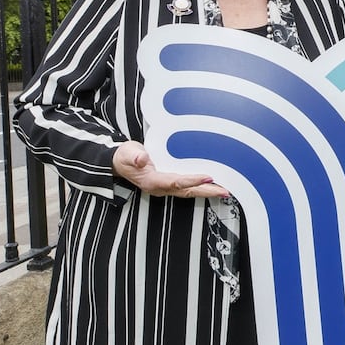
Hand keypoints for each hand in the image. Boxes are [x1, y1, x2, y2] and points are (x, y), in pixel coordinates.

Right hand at [112, 140, 228, 198]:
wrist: (120, 162)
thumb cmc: (125, 157)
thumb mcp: (127, 153)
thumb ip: (134, 156)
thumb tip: (142, 158)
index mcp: (152, 181)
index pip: (176, 182)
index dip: (192, 180)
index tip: (208, 177)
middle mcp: (161, 187)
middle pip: (187, 191)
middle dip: (206, 191)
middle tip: (224, 191)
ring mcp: (166, 187)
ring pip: (189, 191)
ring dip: (206, 191)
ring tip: (223, 190)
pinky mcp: (170, 183)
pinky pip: (188, 187)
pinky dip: (201, 187)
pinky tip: (212, 185)